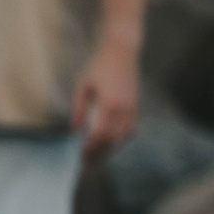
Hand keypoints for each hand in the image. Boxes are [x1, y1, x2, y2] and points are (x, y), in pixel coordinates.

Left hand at [72, 34, 141, 160]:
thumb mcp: (83, 86)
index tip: (82, 156)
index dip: (92, 148)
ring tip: (97, 154)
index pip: (101, 134)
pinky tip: (111, 141)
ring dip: (111, 147)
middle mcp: (125, 107)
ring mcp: (133, 106)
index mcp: (110, 103)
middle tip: (87, 161)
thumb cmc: (99, 66)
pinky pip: (131, 127)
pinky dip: (121, 138)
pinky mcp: (136, 104)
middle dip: (100, 152)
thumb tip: (76, 130)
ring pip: (124, 135)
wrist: (122, 51)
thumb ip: (79, 108)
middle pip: (113, 139)